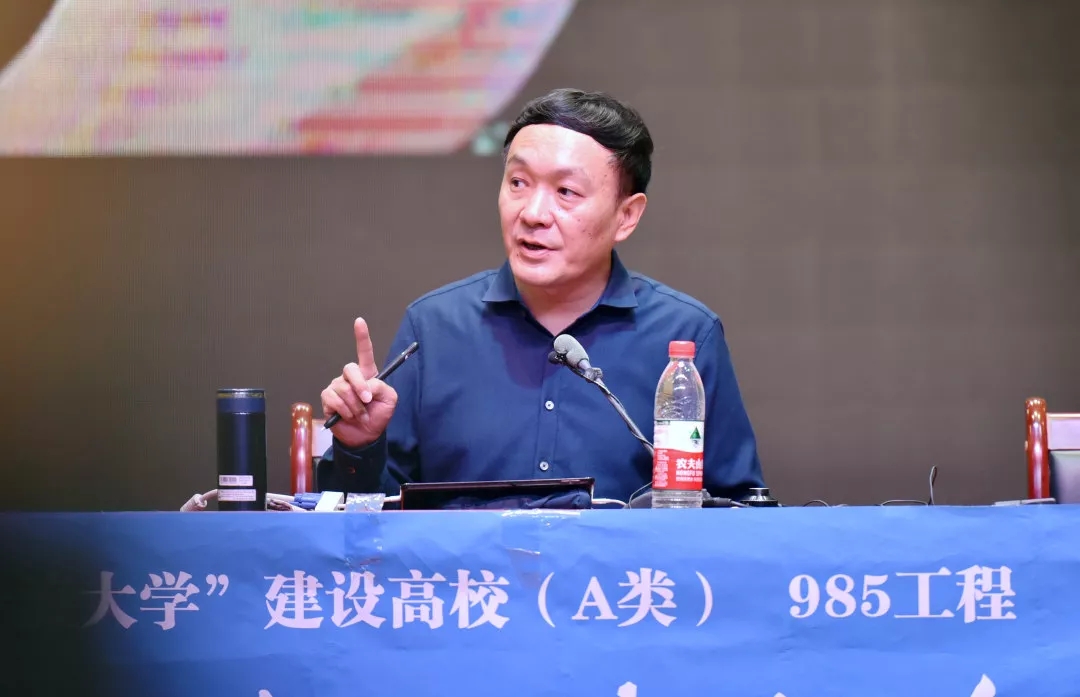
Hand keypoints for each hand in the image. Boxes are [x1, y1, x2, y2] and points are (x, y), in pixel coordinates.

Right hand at [321, 317, 397, 448]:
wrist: (365, 436)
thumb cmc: (378, 416)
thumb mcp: (389, 400)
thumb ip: (381, 387)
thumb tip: (366, 385)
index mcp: (367, 374)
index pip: (364, 352)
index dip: (361, 336)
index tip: (359, 321)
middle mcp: (351, 378)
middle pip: (351, 369)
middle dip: (360, 385)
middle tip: (367, 400)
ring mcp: (337, 386)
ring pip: (343, 388)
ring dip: (355, 405)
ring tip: (360, 415)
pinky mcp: (327, 398)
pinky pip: (333, 399)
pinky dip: (344, 410)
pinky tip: (348, 416)